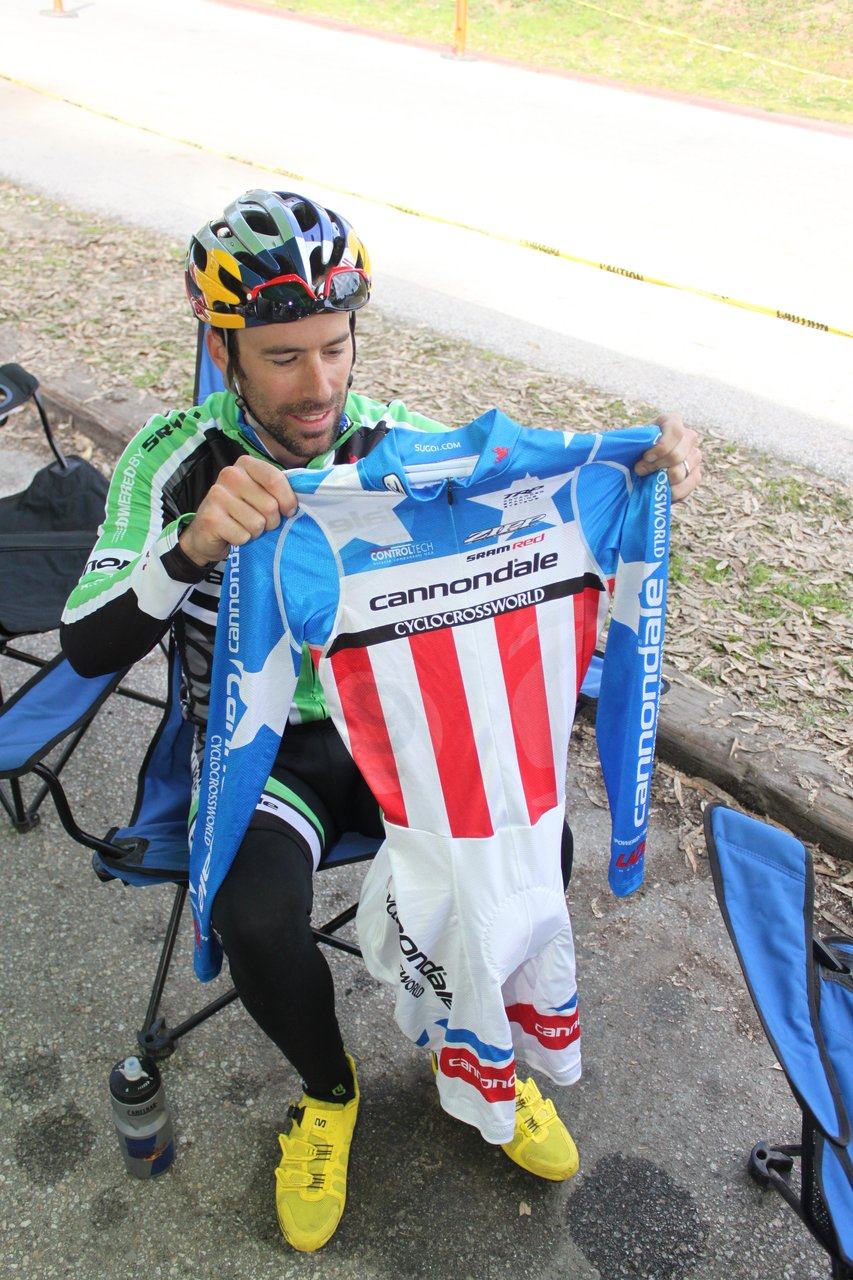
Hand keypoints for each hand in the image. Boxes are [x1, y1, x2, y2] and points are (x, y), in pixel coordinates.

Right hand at [179, 455, 296, 566]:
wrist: (206, 533)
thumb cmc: (241, 512)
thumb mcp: (260, 494)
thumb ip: (277, 490)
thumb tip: (303, 499)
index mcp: (245, 464)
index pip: (276, 479)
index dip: (287, 500)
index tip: (288, 511)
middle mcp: (230, 474)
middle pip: (270, 505)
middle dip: (271, 521)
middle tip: (260, 522)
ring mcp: (217, 495)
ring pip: (258, 523)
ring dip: (256, 532)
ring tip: (244, 526)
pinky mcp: (211, 518)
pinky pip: (243, 536)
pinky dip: (242, 540)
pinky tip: (232, 534)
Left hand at [634, 412, 701, 502]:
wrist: (636, 468)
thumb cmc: (632, 451)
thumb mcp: (631, 441)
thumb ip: (635, 439)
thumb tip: (639, 440)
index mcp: (672, 422)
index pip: (676, 431)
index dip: (661, 447)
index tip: (646, 457)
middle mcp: (688, 437)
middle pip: (677, 455)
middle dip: (656, 467)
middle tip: (640, 471)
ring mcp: (694, 456)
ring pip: (680, 472)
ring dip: (661, 480)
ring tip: (648, 480)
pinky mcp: (696, 474)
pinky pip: (688, 485)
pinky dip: (672, 491)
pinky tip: (660, 490)